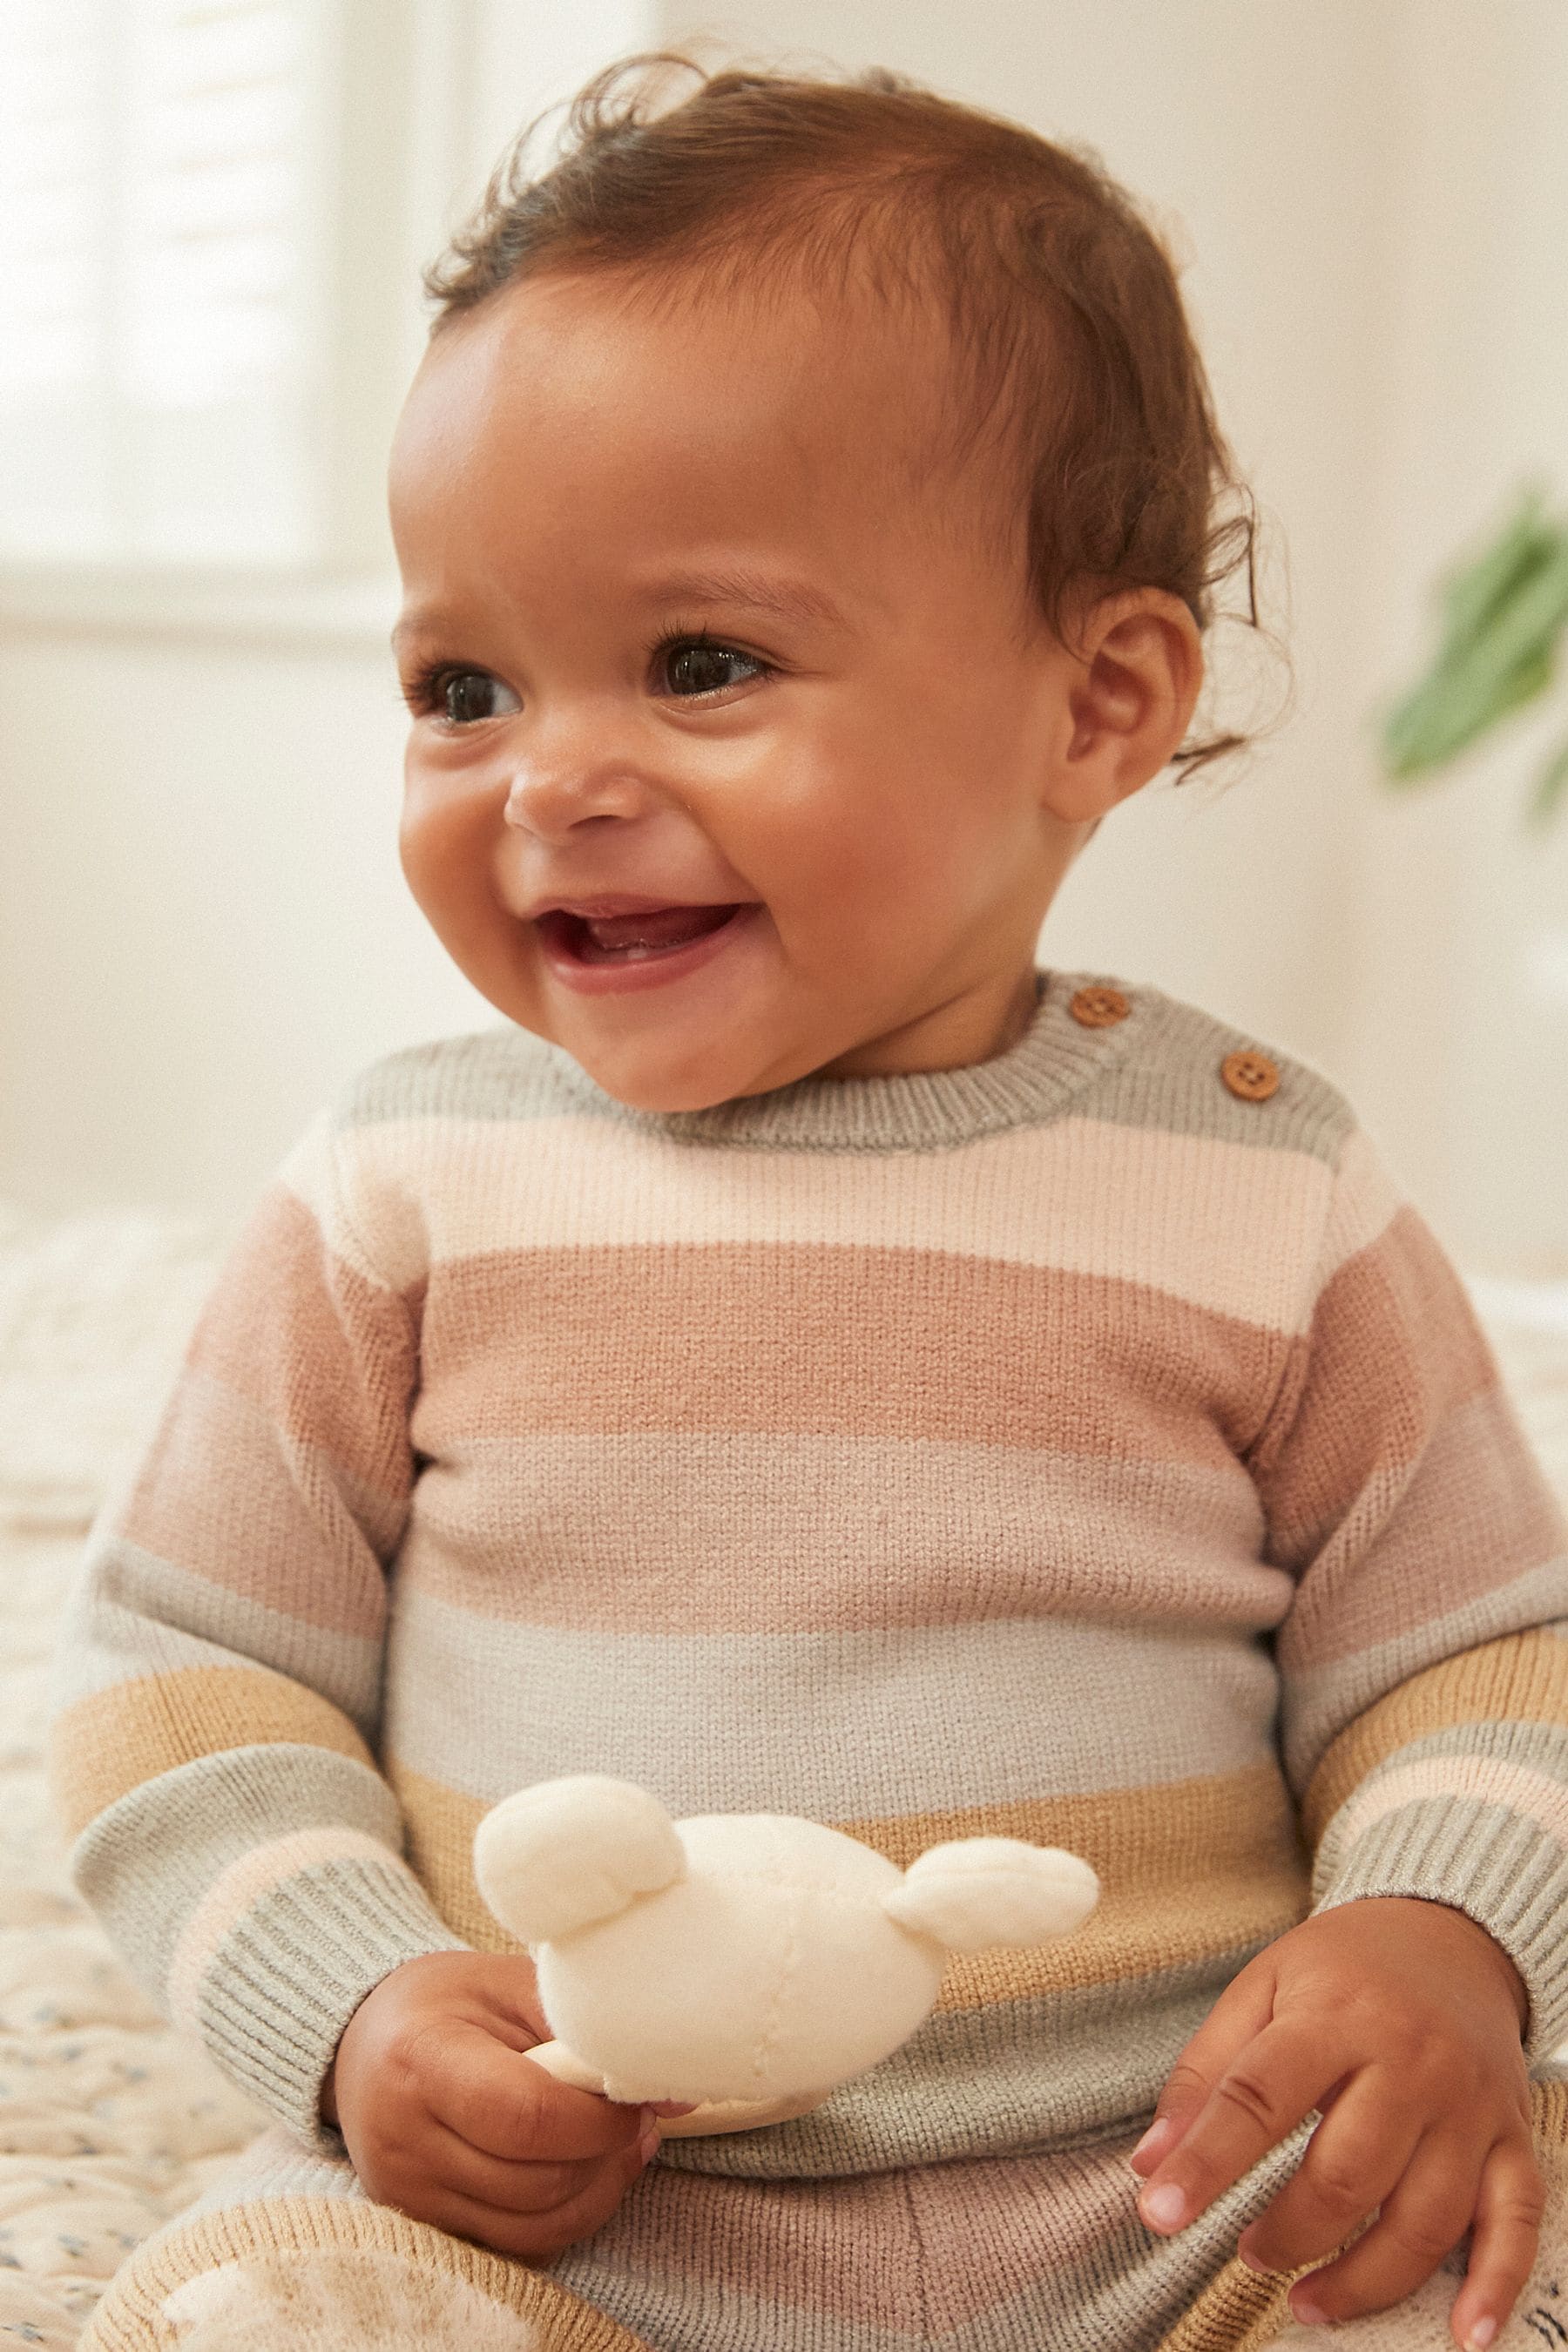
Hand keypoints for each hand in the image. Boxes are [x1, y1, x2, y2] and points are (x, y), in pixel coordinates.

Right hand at [321, 1951, 691, 2260]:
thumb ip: (584, 2032)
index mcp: (421, 2058)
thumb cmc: (447, 2003)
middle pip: (533, 2181)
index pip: (523, 2117)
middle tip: (636, 2118)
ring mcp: (408, 2191)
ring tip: (616, 2142)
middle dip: (605, 2156)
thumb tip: (673, 2091)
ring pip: (531, 2225)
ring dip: (594, 2191)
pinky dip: (563, 2215)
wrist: (365, 2040)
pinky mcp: (422, 2223)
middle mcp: (404, 2137)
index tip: (633, 2100)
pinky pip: (516, 2244)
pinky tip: (580, 2168)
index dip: (596, 2120)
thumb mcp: (509, 1985)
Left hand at [1128, 1898, 1540, 2348]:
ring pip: (1425, 2218)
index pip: (1259, 2096)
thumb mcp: (1262, 1986)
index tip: (1159, 2210)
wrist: (1449, 1934)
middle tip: (1247, 2253)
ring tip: (1307, 2299)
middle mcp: (1411, 2063)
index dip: (1206, 2161)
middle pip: (1348, 2173)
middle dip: (1289, 2232)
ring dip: (1364, 2280)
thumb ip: (1205, 2072)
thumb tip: (1151, 2161)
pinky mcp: (1512, 2138)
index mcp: (1336, 2017)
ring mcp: (1470, 2106)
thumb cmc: (1344, 1969)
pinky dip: (1496, 2285)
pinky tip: (1464, 2334)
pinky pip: (1515, 2222)